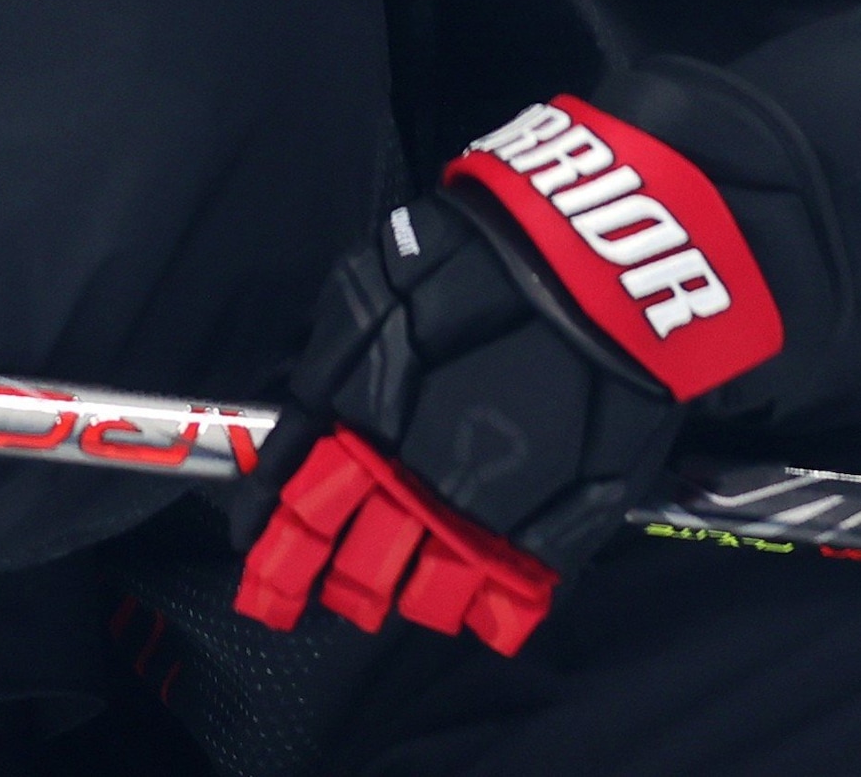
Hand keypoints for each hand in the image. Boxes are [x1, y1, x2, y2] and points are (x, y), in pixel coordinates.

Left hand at [233, 97, 776, 653]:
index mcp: (359, 412)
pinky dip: (491, 611)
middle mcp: (410, 474)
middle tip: (300, 596)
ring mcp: (481, 511)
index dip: (268, 529)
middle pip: (344, 557)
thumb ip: (344, 357)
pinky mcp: (552, 531)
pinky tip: (480, 609)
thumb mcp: (382, 280)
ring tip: (397, 598)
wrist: (605, 255)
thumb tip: (313, 414)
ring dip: (400, 597)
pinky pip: (507, 600)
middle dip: (315, 580)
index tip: (255, 550)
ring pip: (417, 590)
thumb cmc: (493, 249)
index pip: (291, 491)